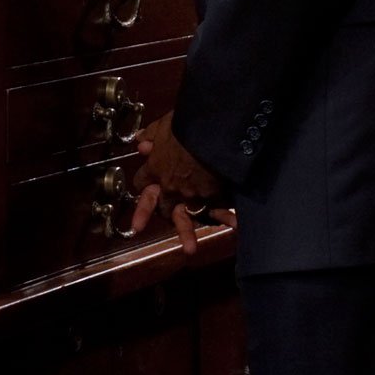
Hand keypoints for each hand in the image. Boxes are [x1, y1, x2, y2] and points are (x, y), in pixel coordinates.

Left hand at [123, 114, 223, 249]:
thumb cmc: (187, 124)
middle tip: (155, 221)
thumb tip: (141, 144)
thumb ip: (152, 135)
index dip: (144, 182)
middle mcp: (170, 187)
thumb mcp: (165, 124)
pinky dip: (225, 218)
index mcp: (156, 168)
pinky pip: (216, 210)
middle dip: (159, 213)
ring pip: (186, 218)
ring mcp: (191, 194)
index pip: (142, 182)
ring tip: (189, 250)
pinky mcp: (212, 196)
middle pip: (161, 206)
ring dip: (187, 234)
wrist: (212, 132)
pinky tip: (233, 225)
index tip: (145, 184)